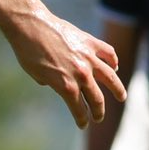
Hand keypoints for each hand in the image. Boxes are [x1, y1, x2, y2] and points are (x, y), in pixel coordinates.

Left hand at [6, 8, 125, 128]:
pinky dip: (113, 61)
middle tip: (99, 117)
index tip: (83, 124)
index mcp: (66, 86)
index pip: (79, 109)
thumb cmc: (26, 51)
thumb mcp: (35, 74)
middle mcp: (81, 74)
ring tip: (122, 97)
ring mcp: (88, 58)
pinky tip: (114, 66)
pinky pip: (108, 53)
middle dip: (98, 111)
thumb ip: (49, 82)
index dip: (82, 119)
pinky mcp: (90, 42)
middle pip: (96, 98)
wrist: (30, 25)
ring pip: (110, 78)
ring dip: (117, 89)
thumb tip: (53, 83)